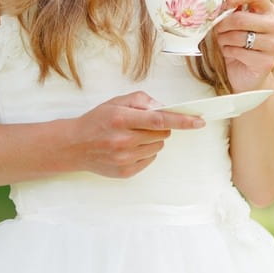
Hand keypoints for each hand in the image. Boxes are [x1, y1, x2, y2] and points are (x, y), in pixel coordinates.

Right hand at [69, 91, 204, 178]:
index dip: (182, 120)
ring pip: (158, 146)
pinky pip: (150, 159)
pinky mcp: (125, 172)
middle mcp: (123, 140)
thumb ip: (140, 100)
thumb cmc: (97, 121)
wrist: (74, 146)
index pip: (159, 119)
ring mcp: (124, 158)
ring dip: (152, 140)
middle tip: (142, 124)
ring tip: (132, 136)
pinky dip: (145, 152)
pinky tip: (128, 148)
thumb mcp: (115, 102)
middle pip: (162, 133)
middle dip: (160, 127)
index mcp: (121, 118)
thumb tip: (162, 107)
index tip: (199, 121)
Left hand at [213, 0, 273, 92]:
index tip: (224, 4)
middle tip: (217, 30)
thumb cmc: (238, 44)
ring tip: (224, 42)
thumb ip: (233, 2)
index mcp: (267, 10)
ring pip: (238, 36)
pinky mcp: (267, 61)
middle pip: (240, 17)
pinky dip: (228, 52)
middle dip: (222, 25)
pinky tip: (231, 54)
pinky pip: (238, 51)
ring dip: (223, 39)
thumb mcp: (233, 21)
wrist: (246, 74)